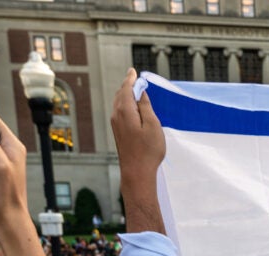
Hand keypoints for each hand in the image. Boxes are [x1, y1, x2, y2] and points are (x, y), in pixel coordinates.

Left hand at [110, 68, 166, 233]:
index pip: (126, 89)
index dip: (131, 79)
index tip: (133, 71)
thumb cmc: (148, 151)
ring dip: (126, 94)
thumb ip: (146, 107)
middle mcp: (117, 115)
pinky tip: (131, 107)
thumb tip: (141, 94)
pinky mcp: (118, 132)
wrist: (137, 172)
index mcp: (126, 111)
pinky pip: (119, 111)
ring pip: (118, 103)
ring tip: (133, 89)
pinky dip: (125, 104)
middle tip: (134, 77)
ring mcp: (116, 124)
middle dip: (127, 85)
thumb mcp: (153, 126)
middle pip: (120, 94)